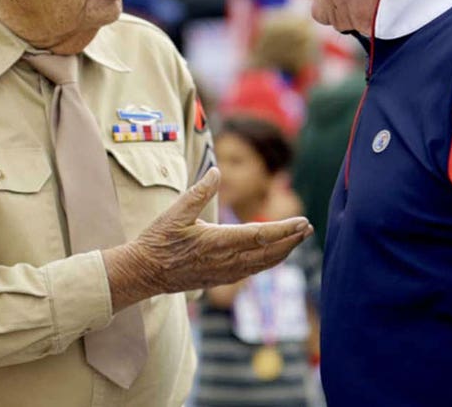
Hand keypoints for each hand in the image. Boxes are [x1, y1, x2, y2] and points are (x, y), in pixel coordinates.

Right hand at [104, 168, 312, 309]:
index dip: (284, 229)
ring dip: (283, 252)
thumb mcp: (175, 212)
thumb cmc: (157, 240)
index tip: (302, 222)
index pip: (260, 235)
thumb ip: (199, 191)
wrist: (143, 273)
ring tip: (297, 240)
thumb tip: (217, 171)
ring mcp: (224, 273)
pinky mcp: (220, 279)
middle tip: (308, 228)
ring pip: (262, 264)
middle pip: (268, 252)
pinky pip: (251, 271)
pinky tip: (273, 255)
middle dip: (291, 240)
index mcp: (218, 241)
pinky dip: (267, 262)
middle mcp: (226, 260)